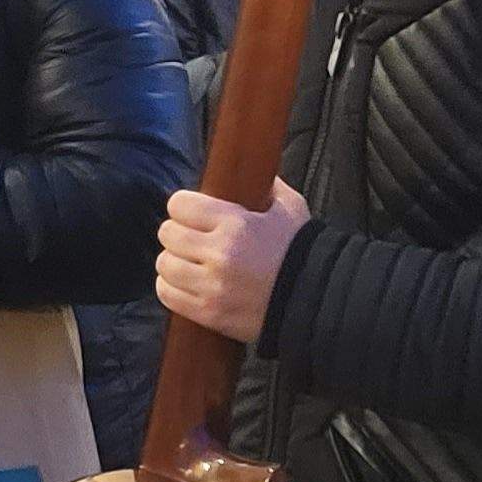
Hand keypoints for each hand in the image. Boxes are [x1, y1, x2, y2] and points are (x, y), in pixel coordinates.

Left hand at [154, 181, 308, 344]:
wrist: (317, 301)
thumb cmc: (303, 252)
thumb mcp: (290, 209)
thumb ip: (268, 185)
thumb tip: (253, 168)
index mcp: (236, 224)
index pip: (179, 204)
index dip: (183, 207)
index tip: (191, 213)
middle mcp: (219, 254)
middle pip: (167, 233)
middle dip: (178, 233)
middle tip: (192, 238)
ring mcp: (212, 286)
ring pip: (164, 264)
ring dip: (174, 261)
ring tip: (188, 262)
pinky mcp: (209, 313)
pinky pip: (167, 295)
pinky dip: (172, 287)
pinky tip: (186, 283)